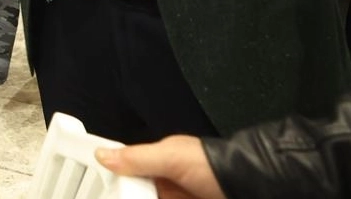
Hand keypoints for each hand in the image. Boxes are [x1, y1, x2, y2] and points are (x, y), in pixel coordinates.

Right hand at [94, 136, 224, 198]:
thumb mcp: (172, 158)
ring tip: (144, 194)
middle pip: (134, 190)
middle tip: (116, 194)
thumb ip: (138, 158)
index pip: (127, 169)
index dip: (114, 178)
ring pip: (146, 195)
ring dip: (135, 195)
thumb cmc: (213, 167)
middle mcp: (164, 183)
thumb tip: (102, 155)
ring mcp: (172, 197)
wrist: (250, 189)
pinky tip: (157, 197)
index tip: (100, 187)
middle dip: (125, 192)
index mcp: (159, 162)